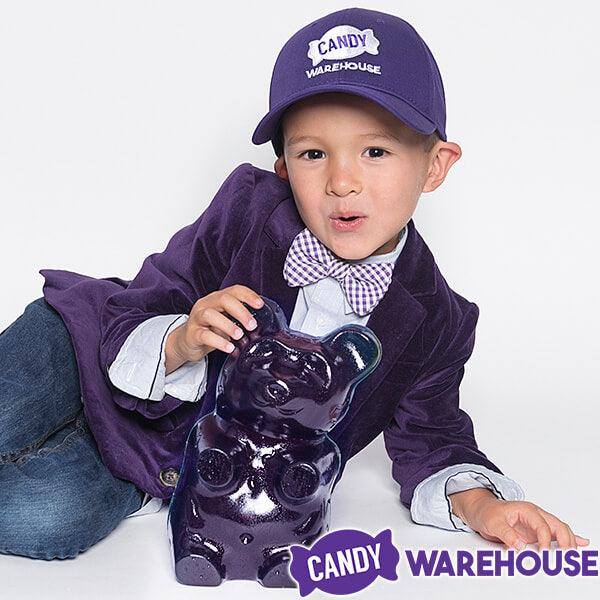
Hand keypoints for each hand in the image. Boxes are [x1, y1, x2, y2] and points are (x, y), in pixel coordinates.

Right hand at [169, 285, 263, 364]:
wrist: (186, 342)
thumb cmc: (209, 329)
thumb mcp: (225, 320)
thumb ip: (238, 319)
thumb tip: (259, 325)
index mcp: (216, 299)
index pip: (234, 290)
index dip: (248, 295)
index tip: (260, 304)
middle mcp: (206, 305)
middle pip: (223, 300)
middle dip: (241, 311)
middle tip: (252, 325)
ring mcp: (197, 318)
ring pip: (210, 315)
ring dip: (228, 325)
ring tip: (240, 335)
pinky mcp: (192, 334)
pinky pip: (204, 335)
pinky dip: (219, 341)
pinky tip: (229, 347)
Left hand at [449, 487, 589, 550]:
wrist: (481, 510)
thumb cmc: (487, 512)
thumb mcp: (492, 522)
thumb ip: (506, 533)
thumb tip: (520, 546)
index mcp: (526, 510)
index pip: (543, 526)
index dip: (545, 541)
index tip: (543, 554)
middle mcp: (536, 515)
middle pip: (558, 526)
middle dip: (565, 542)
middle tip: (566, 558)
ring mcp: (538, 523)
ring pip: (560, 531)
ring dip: (569, 542)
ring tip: (575, 556)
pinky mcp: (537, 532)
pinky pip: (556, 534)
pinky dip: (570, 539)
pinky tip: (582, 543)